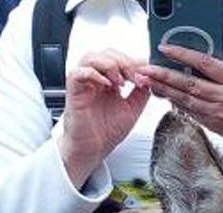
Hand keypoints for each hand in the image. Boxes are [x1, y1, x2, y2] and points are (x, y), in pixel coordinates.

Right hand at [60, 50, 151, 187]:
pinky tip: (106, 85)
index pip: (120, 58)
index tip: (147, 74)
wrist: (94, 148)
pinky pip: (78, 73)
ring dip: (110, 65)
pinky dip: (94, 74)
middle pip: (106, 53)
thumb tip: (150, 76)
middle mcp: (96, 79)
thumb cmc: (108, 130)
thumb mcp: (134, 108)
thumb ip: (142, 91)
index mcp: (110, 80)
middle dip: (124, 61)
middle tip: (134, 77)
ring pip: (91, 57)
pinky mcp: (73, 91)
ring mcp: (83, 84)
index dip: (134, 61)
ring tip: (121, 81)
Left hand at [137, 37, 222, 150]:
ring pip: (184, 98)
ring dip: (164, 89)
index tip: (166, 49)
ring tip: (149, 81)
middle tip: (147, 68)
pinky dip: (175, 102)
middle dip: (164, 74)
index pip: (204, 63)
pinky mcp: (212, 124)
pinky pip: (189, 111)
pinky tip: (164, 95)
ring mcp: (217, 112)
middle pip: (189, 82)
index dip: (183, 54)